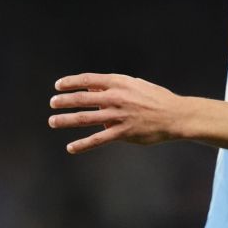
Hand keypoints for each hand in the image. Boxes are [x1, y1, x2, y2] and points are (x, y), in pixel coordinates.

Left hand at [48, 72, 187, 153]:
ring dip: (67, 120)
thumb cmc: (155, 98)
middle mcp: (116, 97)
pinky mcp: (123, 133)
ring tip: (53, 121)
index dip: (71, 82)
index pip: (88, 79)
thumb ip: (112, 85)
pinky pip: (98, 139)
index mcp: (118, 82)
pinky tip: (71, 147)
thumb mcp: (134, 84)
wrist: (175, 115)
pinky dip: (83, 144)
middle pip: (83, 98)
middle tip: (52, 103)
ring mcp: (118, 116)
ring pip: (86, 118)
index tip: (58, 85)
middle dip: (65, 100)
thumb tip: (91, 87)